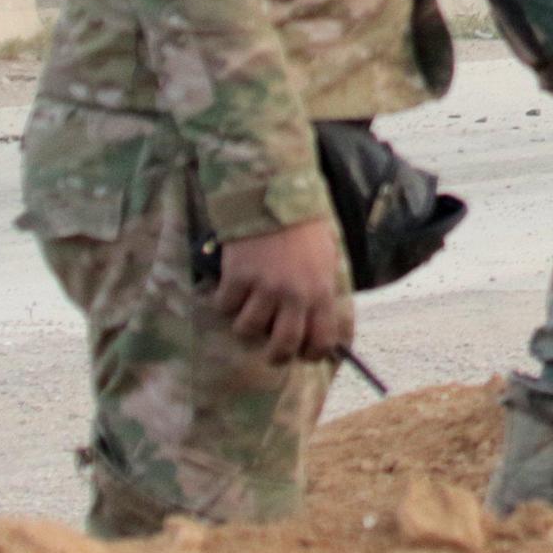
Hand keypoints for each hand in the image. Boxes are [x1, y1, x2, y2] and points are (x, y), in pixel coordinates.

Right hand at [213, 216, 352, 364]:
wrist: (275, 195)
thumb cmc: (305, 230)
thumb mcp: (326, 260)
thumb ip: (322, 293)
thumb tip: (323, 328)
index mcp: (321, 291)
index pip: (321, 342)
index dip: (312, 354)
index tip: (303, 352)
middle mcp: (294, 294)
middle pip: (283, 347)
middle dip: (276, 356)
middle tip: (271, 351)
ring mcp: (264, 286)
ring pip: (247, 329)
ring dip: (246, 324)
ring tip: (250, 308)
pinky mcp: (237, 276)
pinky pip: (225, 306)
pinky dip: (225, 301)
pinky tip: (233, 287)